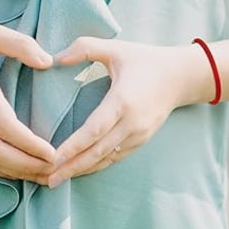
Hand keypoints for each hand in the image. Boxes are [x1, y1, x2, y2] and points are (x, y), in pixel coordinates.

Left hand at [46, 37, 214, 187]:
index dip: (73, 146)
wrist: (181, 77)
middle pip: (98, 151)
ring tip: (56, 181)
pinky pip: (115, 158)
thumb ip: (85, 48)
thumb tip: (56, 58)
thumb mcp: (115, 48)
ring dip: (81, 171)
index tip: (53, 158)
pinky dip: (95, 166)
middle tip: (48, 180)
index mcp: (123, 101)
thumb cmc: (144, 60)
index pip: (94, 129)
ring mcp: (138, 135)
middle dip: (72, 167)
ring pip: (106, 159)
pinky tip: (78, 171)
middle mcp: (132, 123)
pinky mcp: (140, 141)